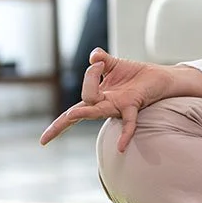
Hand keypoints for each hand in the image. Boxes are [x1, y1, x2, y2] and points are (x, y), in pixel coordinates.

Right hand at [39, 48, 175, 151]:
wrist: (158, 78)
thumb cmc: (135, 75)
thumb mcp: (114, 64)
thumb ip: (101, 58)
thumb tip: (93, 55)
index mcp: (97, 97)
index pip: (73, 111)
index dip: (58, 126)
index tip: (43, 142)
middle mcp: (105, 105)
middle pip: (85, 100)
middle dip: (84, 86)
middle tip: (98, 63)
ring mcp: (118, 106)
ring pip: (98, 109)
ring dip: (86, 112)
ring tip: (73, 114)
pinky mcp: (133, 105)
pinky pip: (128, 121)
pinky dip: (125, 133)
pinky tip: (120, 147)